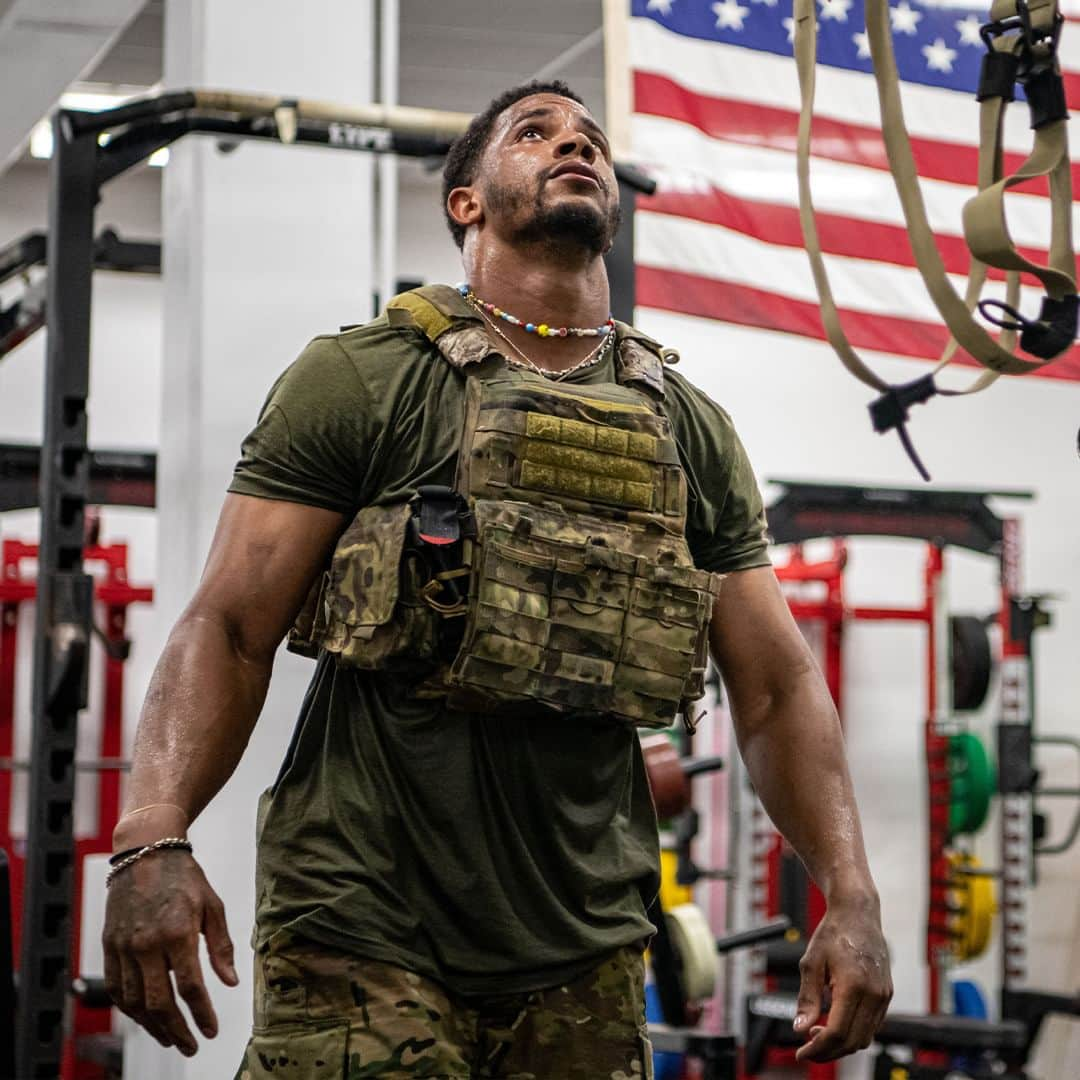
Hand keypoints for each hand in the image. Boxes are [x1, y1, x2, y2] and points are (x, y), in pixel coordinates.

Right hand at [102, 849, 237, 1055]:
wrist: (146, 852)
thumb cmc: (184, 876)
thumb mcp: (212, 905)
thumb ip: (221, 946)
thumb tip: (231, 981)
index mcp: (178, 933)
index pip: (190, 987)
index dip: (202, 1014)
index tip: (212, 1031)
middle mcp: (147, 944)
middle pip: (159, 1002)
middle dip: (176, 1030)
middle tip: (190, 1045)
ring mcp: (124, 947)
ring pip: (134, 1002)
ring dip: (152, 1026)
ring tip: (170, 1037)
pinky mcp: (109, 946)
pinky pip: (116, 988)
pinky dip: (129, 1009)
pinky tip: (144, 1017)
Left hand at [793, 893, 892, 1062]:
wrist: (857, 913)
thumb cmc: (833, 933)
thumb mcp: (811, 962)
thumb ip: (806, 998)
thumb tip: (800, 1028)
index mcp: (854, 986)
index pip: (837, 1032)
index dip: (817, 1048)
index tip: (801, 1052)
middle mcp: (874, 995)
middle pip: (852, 1041)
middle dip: (829, 1052)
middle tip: (807, 1048)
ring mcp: (884, 996)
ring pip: (865, 1038)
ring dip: (842, 1044)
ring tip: (817, 1034)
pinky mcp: (887, 994)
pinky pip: (872, 1025)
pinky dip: (854, 1032)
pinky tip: (834, 1022)